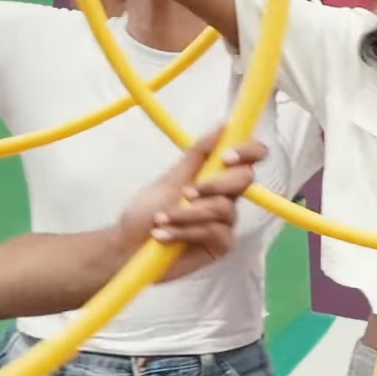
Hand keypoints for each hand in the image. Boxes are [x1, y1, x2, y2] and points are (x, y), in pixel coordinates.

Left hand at [117, 136, 262, 277]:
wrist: (128, 249)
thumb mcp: (168, 180)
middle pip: (245, 179)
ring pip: (223, 207)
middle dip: (215, 184)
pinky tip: (163, 236)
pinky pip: (214, 231)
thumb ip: (196, 155)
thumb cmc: (145, 214)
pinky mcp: (222, 244)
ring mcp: (225, 221)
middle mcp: (225, 196)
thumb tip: (223, 126)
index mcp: (215, 176)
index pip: (248, 158)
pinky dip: (185, 231)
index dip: (247, 151)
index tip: (226, 156)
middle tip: (186, 193)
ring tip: (161, 220)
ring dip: (187, 213)